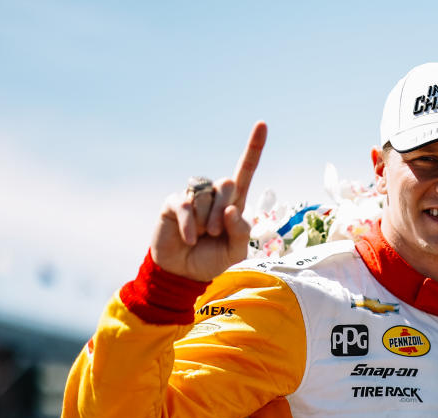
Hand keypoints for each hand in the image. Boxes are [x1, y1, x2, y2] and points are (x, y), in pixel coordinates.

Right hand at [150, 121, 267, 281]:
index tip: (262, 124)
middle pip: (228, 183)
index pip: (245, 172)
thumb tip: (232, 209)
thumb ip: (241, 233)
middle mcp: (215, 196)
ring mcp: (194, 197)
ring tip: (201, 236)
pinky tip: (189, 238)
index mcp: (234, 203)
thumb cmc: (212, 260)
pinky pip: (186, 205)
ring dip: (206, 221)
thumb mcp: (235, 252)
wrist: (183, 272)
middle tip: (215, 233)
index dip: (254, 149)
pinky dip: (190, 225)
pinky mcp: (175, 202)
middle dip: (224, 211)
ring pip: (207, 196)